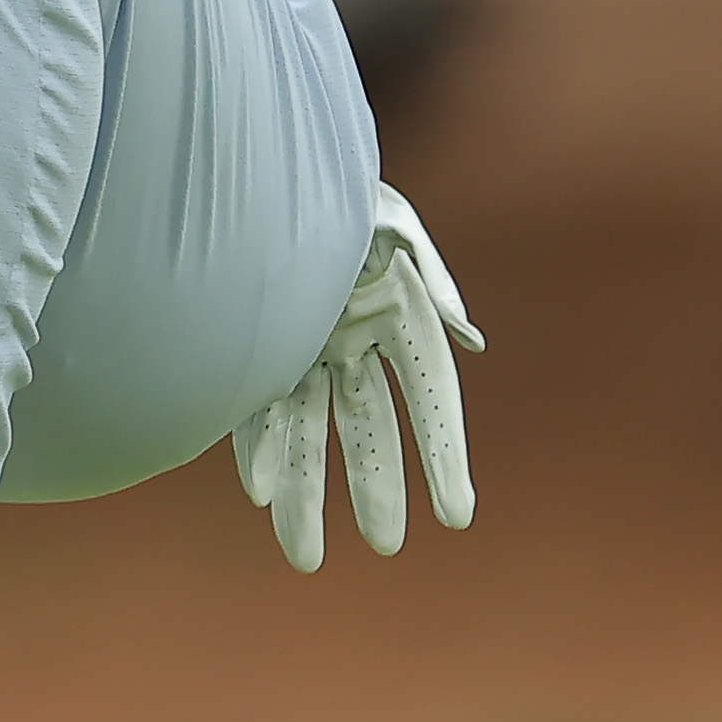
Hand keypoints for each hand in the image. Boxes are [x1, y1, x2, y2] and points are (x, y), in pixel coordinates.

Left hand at [232, 183, 484, 572]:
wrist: (251, 163)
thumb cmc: (329, 186)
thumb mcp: (387, 219)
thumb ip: (430, 276)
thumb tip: (470, 342)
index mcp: (397, 311)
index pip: (430, 399)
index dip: (444, 457)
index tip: (458, 516)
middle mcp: (352, 339)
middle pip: (370, 428)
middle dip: (375, 488)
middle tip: (385, 546)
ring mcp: (302, 347)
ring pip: (309, 432)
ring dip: (307, 492)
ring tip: (305, 557)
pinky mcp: (254, 349)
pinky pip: (257, 410)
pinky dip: (258, 449)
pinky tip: (258, 492)